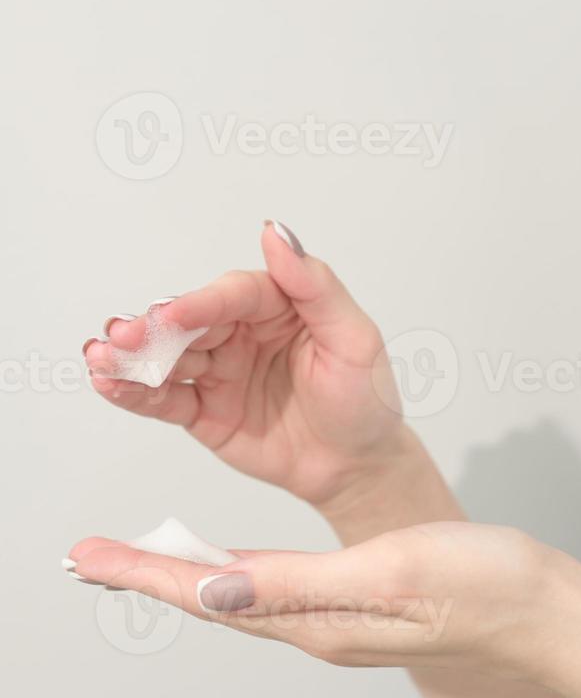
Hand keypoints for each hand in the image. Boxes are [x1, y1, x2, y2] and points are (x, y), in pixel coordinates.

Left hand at [68, 522, 563, 679]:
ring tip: (143, 557)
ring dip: (184, 572)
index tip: (88, 557)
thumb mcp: (388, 572)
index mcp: (316, 618)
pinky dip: (233, 568)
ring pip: (237, 593)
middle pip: (211, 597)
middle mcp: (315, 625)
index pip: (208, 593)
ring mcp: (334, 619)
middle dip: (148, 574)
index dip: (144, 571)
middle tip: (94, 558)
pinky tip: (228, 561)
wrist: (540, 609)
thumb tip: (214, 590)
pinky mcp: (354, 603)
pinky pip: (271, 588)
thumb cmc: (479, 586)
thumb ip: (298, 584)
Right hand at [83, 222, 404, 506]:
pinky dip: (134, 393)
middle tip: (122, 335)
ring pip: (167, 359)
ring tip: (100, 358)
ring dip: (130, 358)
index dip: (200, 303)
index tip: (172, 312)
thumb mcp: (354, 338)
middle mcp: (240, 333)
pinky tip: (108, 384)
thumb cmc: (365, 398)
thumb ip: (315, 286)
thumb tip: (276, 232)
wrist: (357, 465)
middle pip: (188, 324)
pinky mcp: (203, 411)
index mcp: (275, 305)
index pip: (232, 295)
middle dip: (151, 329)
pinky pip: (164, 399)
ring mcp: (218, 372)